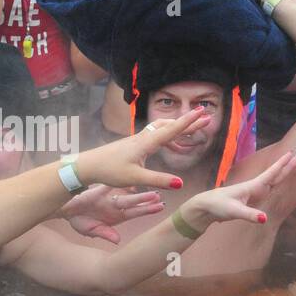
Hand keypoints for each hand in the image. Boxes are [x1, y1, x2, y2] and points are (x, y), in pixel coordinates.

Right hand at [60, 184, 164, 243]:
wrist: (64, 209)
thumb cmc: (78, 221)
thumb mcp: (90, 230)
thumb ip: (105, 233)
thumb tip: (117, 240)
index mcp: (116, 217)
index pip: (134, 213)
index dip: (146, 210)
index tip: (160, 207)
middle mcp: (115, 206)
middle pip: (133, 203)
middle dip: (146, 200)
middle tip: (159, 196)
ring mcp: (109, 197)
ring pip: (126, 194)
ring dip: (138, 192)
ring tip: (149, 187)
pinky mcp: (100, 189)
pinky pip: (112, 184)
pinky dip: (120, 181)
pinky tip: (130, 177)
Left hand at [75, 108, 210, 190]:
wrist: (89, 165)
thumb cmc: (110, 171)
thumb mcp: (135, 178)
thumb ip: (158, 180)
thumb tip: (180, 184)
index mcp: (146, 143)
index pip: (171, 130)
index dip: (188, 122)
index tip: (202, 112)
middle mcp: (143, 138)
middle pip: (169, 126)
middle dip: (188, 122)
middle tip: (205, 118)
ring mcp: (138, 140)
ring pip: (162, 129)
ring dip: (178, 129)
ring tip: (194, 132)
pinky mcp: (134, 144)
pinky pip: (156, 136)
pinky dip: (168, 137)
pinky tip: (173, 146)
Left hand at [181, 150, 295, 228]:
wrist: (206, 208)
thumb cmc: (218, 206)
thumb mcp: (234, 211)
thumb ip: (249, 215)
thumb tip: (264, 219)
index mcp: (252, 187)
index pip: (271, 174)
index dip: (282, 165)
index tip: (292, 154)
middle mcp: (254, 187)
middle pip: (275, 175)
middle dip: (288, 165)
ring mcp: (253, 193)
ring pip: (273, 180)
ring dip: (284, 172)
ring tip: (294, 163)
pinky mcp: (251, 199)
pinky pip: (268, 189)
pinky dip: (277, 183)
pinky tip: (279, 181)